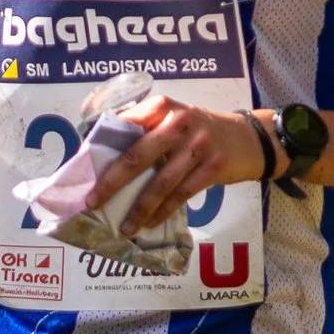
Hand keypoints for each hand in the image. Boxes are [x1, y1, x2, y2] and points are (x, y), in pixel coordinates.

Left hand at [88, 95, 270, 229]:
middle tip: (93, 202)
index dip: (102, 148)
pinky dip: (163, 212)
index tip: (85, 170)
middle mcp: (179, 122)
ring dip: (139, 209)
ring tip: (124, 227)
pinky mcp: (213, 167)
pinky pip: (181, 195)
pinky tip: (150, 223)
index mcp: (162, 106)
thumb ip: (145, 128)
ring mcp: (198, 145)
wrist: (248, 138)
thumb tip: (103, 155)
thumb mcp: (174, 117)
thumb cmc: (200, 130)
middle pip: (137, 156)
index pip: (124, 126)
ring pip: (160, 183)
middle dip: (112, 183)